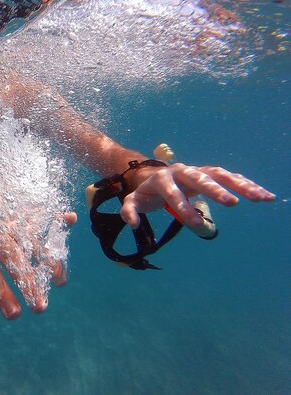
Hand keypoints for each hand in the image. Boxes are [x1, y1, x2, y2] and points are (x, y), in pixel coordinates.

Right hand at [0, 212, 76, 319]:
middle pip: (12, 258)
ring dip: (1, 291)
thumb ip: (46, 221)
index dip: (48, 261)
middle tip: (40, 308)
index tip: (60, 282)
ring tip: (14, 315)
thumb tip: (73, 217)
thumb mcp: (18, 217)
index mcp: (13, 225)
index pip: (34, 243)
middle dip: (26, 282)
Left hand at [120, 163, 275, 228]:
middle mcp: (181, 171)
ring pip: (220, 175)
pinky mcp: (210, 173)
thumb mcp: (132, 201)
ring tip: (261, 198)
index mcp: (161, 179)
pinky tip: (265, 195)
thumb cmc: (145, 193)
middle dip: (215, 190)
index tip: (194, 223)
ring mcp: (197, 171)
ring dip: (240, 186)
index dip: (182, 207)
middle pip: (199, 179)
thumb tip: (132, 223)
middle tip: (231, 204)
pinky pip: (230, 177)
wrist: (153, 175)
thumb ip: (129, 212)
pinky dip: (247, 185)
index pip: (172, 193)